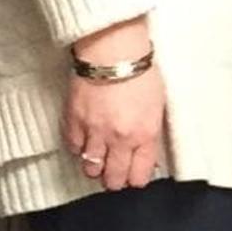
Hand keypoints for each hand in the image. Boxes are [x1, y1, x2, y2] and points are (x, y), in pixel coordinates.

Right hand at [63, 19, 167, 193]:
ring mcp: (95, 132)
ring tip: (98, 158)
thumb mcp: (158, 105)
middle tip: (114, 172)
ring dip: (95, 166)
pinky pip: (74, 148)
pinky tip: (85, 140)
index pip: (139, 176)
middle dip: (115, 179)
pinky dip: (79, 147)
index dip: (136, 179)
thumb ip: (150, 133)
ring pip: (91, 169)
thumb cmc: (140, 71)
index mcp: (145, 135)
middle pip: (114, 179)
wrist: (112, 50)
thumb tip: (147, 152)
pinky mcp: (74, 122)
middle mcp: (120, 139)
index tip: (133, 175)